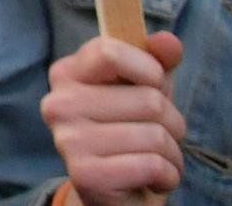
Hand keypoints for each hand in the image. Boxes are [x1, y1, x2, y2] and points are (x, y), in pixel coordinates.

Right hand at [43, 31, 184, 204]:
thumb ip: (156, 63)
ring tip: (156, 159)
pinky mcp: (86, 175)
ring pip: (156, 136)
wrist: (116, 192)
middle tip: (160, 136)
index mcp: (66, 75)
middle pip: (149, 99)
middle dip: (173, 123)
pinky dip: (167, 176)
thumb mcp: (145, 91)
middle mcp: (58, 104)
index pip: (110, 51)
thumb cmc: (131, 132)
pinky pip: (152, 165)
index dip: (147, 69)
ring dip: (172, 154)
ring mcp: (68, 140)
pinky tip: (152, 179)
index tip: (154, 84)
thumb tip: (169, 41)